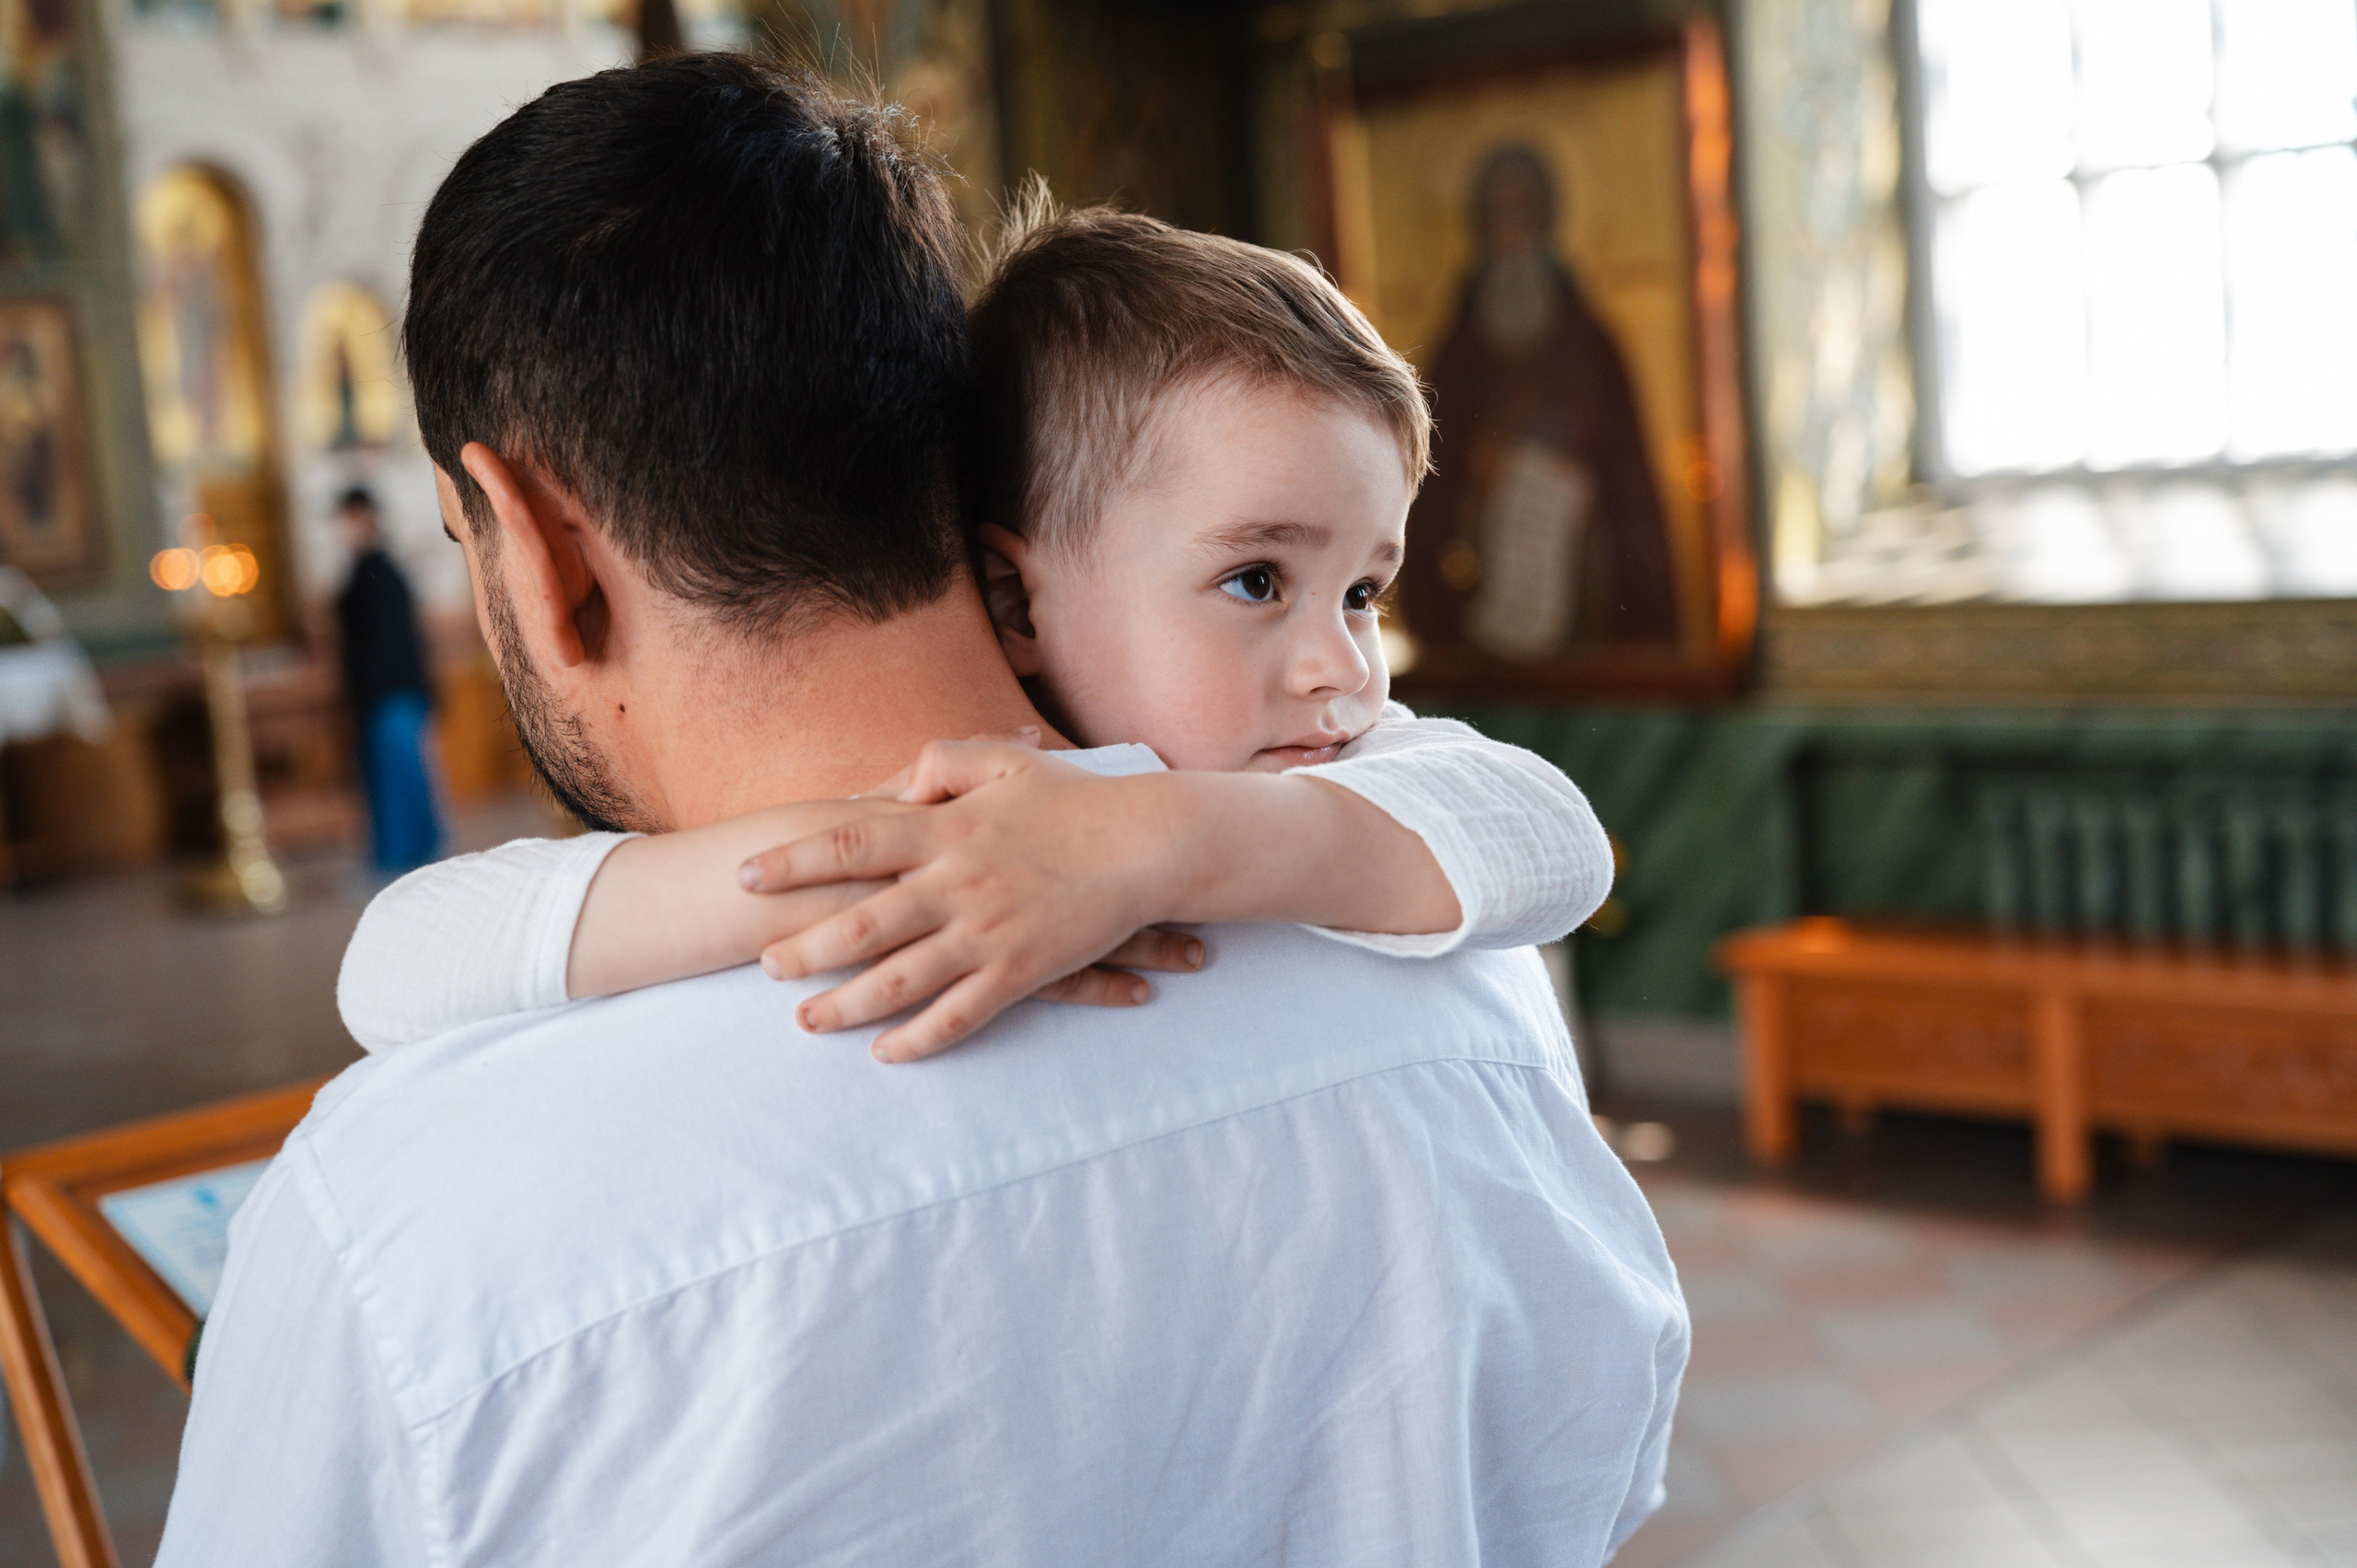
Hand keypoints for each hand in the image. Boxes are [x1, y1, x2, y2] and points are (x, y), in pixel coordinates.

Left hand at [738, 741, 1205, 1061]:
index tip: (743, 875)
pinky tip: (888, 1052)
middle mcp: (957, 885)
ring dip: (847, 1005)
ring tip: (807, 1020)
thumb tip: (888, 784)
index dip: (792, 861)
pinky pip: (962, 1015)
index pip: (849, 844)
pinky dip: (921, 1038)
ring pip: (901, 980)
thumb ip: (941, 763)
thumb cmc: (1076, 800)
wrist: (1147, 844)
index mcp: (947, 831)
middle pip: (861, 924)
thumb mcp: (1004, 764)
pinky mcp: (1022, 971)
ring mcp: (988, 932)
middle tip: (763, 965)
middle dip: (805, 949)